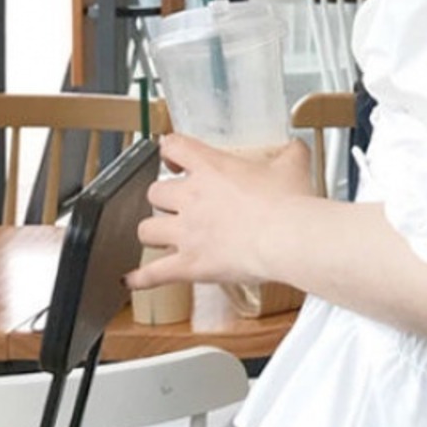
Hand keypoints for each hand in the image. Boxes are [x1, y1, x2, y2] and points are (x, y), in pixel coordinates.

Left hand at [125, 133, 312, 290]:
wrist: (288, 237)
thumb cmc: (289, 203)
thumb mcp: (293, 164)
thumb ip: (289, 152)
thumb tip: (295, 148)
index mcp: (212, 168)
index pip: (174, 147)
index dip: (170, 150)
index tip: (173, 156)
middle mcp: (192, 197)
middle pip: (154, 191)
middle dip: (164, 197)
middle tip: (177, 202)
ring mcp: (187, 233)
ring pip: (146, 230)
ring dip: (153, 231)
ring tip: (162, 234)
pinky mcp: (189, 264)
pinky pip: (153, 274)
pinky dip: (140, 278)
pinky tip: (132, 280)